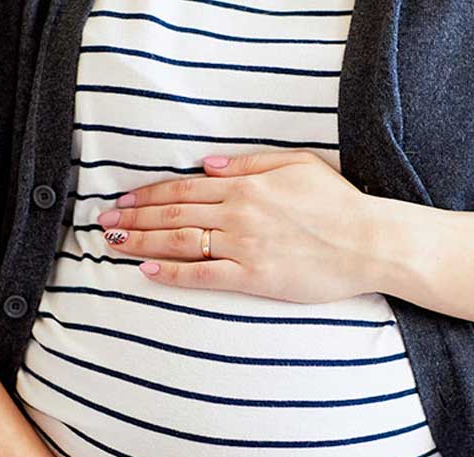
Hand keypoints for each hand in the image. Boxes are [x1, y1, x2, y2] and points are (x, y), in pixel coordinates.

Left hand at [97, 151, 382, 302]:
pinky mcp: (253, 277)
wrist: (370, 242)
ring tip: (113, 243)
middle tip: (104, 222)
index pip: (185, 188)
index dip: (148, 194)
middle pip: (173, 213)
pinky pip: (202, 275)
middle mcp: (238, 213)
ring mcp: (244, 246)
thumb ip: (250, 163)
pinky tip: (147, 270)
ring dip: (142, 240)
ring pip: (179, 241)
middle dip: (134, 216)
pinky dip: (171, 272)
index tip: (123, 200)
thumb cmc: (340, 203)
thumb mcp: (298, 165)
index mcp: (247, 185)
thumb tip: (208, 163)